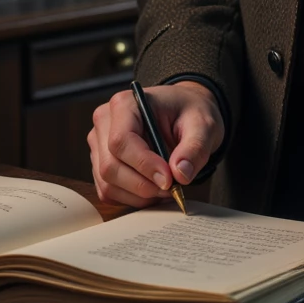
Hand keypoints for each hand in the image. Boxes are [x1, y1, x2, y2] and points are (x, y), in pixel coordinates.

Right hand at [89, 81, 223, 205]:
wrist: (184, 114)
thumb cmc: (189, 114)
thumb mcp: (203, 125)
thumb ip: (195, 148)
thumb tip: (181, 174)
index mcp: (125, 104)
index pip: (121, 140)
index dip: (144, 165)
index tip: (169, 180)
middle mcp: (105, 122)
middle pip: (111, 166)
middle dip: (143, 185)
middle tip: (172, 188)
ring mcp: (99, 144)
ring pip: (108, 183)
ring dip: (138, 195)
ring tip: (166, 189)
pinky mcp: (100, 163)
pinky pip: (108, 192)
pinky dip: (132, 198)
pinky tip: (153, 190)